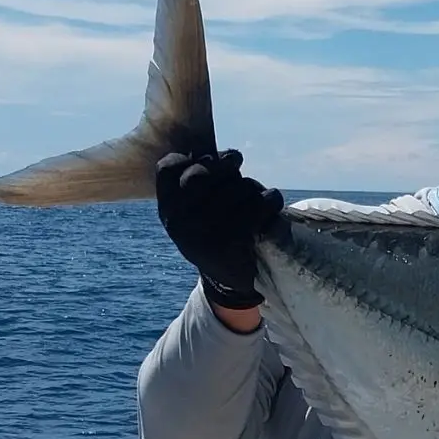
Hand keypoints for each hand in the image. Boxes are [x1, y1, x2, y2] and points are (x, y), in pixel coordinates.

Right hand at [156, 149, 283, 308]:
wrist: (230, 282)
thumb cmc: (216, 234)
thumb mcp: (196, 211)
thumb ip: (203, 182)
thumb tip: (228, 156)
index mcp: (167, 210)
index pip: (169, 166)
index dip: (198, 160)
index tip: (217, 165)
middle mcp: (178, 220)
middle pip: (207, 170)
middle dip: (230, 172)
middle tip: (240, 183)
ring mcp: (202, 231)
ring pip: (239, 185)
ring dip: (253, 189)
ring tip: (253, 203)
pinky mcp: (232, 241)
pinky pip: (259, 203)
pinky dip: (271, 200)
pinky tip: (270, 207)